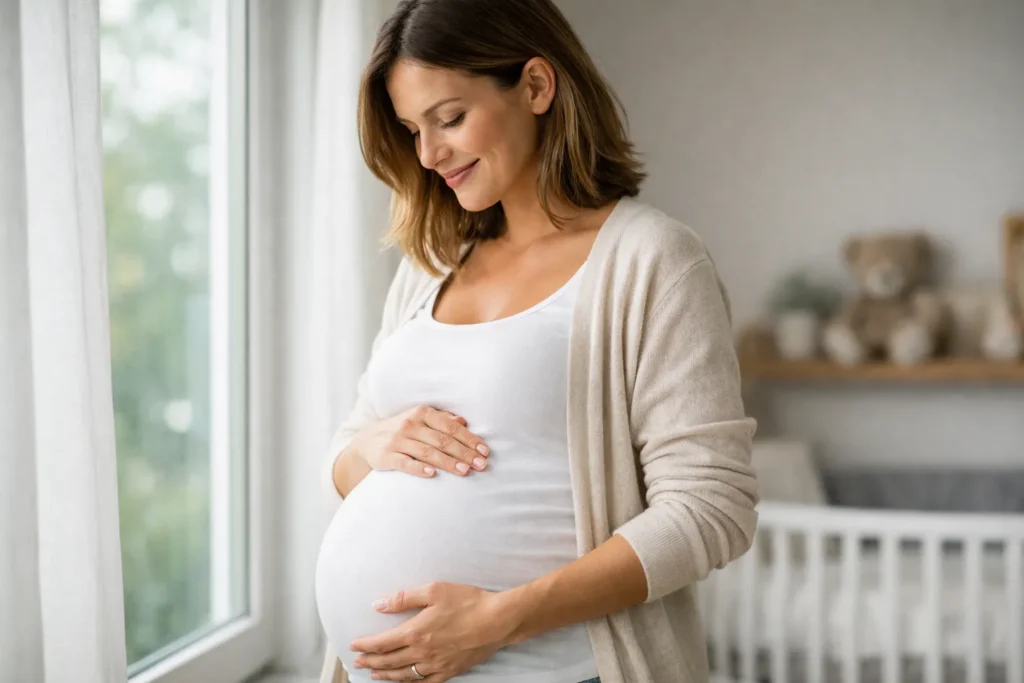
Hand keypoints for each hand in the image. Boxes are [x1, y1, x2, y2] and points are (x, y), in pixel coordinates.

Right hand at [350, 405, 489, 478]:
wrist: (367, 441)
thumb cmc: (403, 431)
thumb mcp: (420, 420)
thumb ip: (441, 420)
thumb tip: (463, 420)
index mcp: (422, 413)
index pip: (451, 426)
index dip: (469, 439)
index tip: (484, 451)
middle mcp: (410, 424)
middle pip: (442, 440)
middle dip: (464, 453)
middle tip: (481, 465)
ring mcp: (397, 440)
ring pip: (427, 452)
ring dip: (448, 462)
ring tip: (465, 471)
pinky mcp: (385, 455)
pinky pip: (404, 463)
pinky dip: (418, 468)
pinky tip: (432, 474)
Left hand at [350, 582, 516, 681]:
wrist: (497, 621)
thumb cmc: (468, 602)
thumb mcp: (434, 591)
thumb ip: (404, 598)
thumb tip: (379, 605)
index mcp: (415, 632)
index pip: (382, 643)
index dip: (366, 646)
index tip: (354, 646)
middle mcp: (422, 653)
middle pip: (389, 662)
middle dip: (371, 662)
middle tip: (358, 662)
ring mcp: (436, 665)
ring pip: (404, 675)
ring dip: (386, 675)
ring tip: (375, 674)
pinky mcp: (450, 671)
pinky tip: (406, 682)